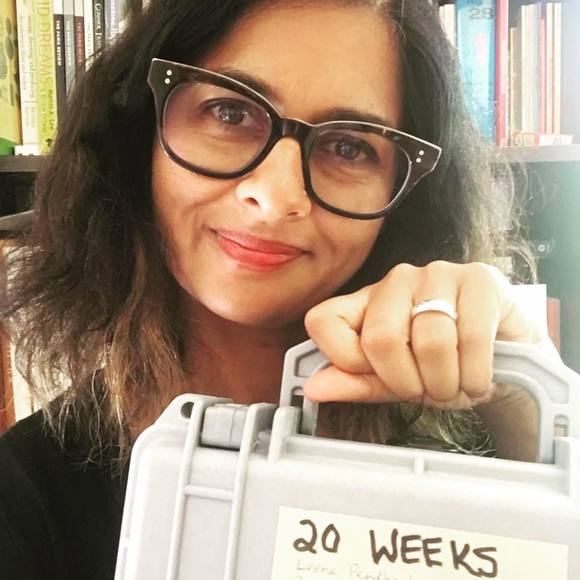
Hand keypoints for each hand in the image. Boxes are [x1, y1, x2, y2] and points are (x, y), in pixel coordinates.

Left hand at [303, 260, 546, 410]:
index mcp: (364, 302)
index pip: (323, 321)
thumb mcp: (393, 381)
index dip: (345, 360)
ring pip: (429, 341)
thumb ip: (355, 382)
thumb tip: (312, 388)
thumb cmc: (442, 366)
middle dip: (407, 382)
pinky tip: (477, 378)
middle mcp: (395, 280)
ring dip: (446, 384)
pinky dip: (475, 375)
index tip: (376, 376)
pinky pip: (470, 337)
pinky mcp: (479, 279)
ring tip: (455, 385)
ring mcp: (437, 274)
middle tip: (426, 389)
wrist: (503, 356)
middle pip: (380, 337)